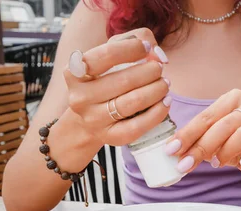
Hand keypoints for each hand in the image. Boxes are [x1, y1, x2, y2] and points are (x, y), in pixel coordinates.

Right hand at [63, 28, 171, 147]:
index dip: (132, 48)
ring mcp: (93, 120)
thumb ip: (131, 42)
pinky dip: (157, 112)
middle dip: (150, 71)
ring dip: (156, 90)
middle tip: (159, 69)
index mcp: (74, 72)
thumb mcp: (108, 57)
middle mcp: (80, 97)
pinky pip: (138, 126)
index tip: (146, 48)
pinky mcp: (110, 137)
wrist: (88, 120)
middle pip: (124, 81)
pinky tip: (165, 102)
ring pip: (133, 102)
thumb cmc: (102, 81)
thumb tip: (155, 52)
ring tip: (165, 84)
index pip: (107, 55)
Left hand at [165, 89, 240, 181]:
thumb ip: (198, 141)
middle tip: (186, 164)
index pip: (206, 117)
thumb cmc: (236, 146)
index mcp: (232, 99)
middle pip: (223, 125)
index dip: (187, 134)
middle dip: (202, 146)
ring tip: (216, 164)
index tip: (172, 150)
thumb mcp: (214, 142)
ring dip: (226, 151)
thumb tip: (173, 150)